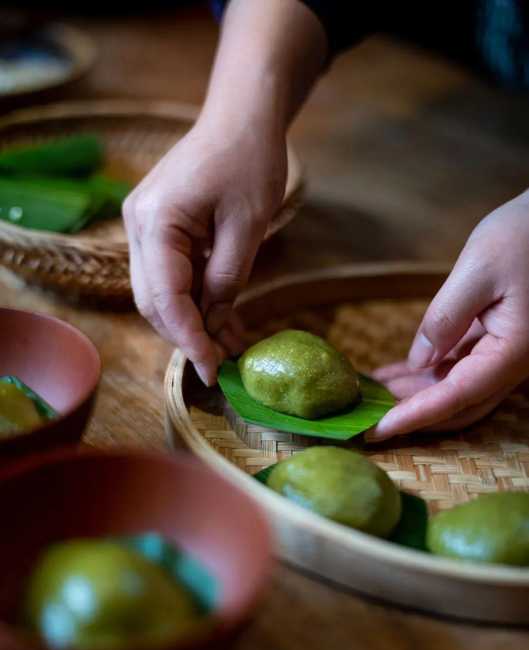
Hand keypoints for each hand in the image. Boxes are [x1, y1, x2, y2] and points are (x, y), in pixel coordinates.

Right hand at [123, 117, 286, 385]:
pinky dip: (194, 300)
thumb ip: (227, 279)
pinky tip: (223, 319)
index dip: (190, 339)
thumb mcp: (248, 226)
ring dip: (191, 322)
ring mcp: (143, 226)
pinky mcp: (158, 228)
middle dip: (186, 336)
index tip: (212, 370)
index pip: (165, 298)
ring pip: (159, 293)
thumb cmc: (250, 160)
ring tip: (229, 347)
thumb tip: (212, 322)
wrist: (240, 116)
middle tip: (222, 364)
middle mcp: (137, 226)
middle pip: (152, 301)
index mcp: (156, 222)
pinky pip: (170, 275)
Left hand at [368, 192, 528, 439]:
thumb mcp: (479, 268)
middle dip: (411, 416)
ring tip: (372, 394)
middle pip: (457, 406)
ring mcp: (507, 354)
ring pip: (457, 390)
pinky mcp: (500, 341)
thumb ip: (445, 318)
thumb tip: (418, 361)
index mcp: (512, 352)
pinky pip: (462, 368)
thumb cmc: (526, 233)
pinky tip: (397, 372)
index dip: (413, 416)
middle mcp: (512, 362)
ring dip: (416, 396)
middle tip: (365, 420)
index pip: (454, 397)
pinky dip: (429, 374)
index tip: (376, 430)